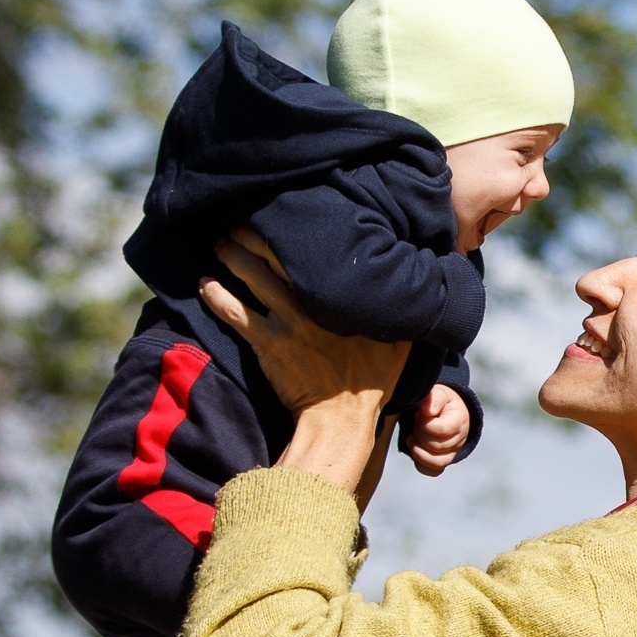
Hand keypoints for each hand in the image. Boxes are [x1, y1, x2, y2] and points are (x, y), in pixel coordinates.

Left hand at [200, 229, 410, 495]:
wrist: (342, 422)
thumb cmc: (372, 381)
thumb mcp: (403, 340)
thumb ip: (410, 306)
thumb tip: (432, 276)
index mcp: (346, 296)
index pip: (319, 248)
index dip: (298, 227)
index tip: (286, 214)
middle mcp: (315, 303)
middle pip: (277, 254)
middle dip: (254, 234)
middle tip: (241, 223)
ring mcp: (288, 323)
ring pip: (251, 276)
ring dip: (231, 256)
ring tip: (220, 245)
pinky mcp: (266, 345)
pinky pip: (233, 312)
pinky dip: (215, 294)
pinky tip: (205, 283)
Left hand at [406, 385, 470, 476]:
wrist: (449, 410)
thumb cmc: (443, 402)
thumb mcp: (440, 393)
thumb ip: (434, 398)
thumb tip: (427, 410)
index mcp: (460, 421)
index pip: (441, 430)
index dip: (424, 423)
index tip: (419, 413)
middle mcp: (460, 440)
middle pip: (436, 446)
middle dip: (419, 433)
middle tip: (415, 421)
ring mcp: (452, 452)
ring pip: (435, 462)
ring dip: (418, 450)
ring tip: (411, 437)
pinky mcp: (443, 461)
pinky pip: (432, 470)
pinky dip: (420, 462)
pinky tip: (414, 448)